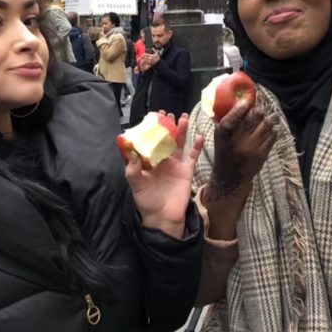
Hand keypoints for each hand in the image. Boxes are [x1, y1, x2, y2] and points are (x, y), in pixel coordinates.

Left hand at [125, 112, 203, 238]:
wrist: (163, 217)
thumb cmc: (147, 202)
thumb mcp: (136, 185)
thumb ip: (133, 169)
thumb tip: (133, 152)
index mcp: (148, 162)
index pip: (148, 142)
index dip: (149, 131)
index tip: (150, 118)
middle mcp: (162, 161)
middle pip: (164, 140)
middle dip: (165, 127)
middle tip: (166, 114)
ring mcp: (175, 165)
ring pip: (178, 144)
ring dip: (180, 131)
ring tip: (181, 117)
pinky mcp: (186, 171)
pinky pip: (192, 156)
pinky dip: (196, 146)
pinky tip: (198, 135)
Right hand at [205, 100, 276, 203]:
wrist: (231, 176)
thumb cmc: (225, 150)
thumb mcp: (219, 135)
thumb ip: (225, 118)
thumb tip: (237, 99)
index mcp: (223, 135)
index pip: (231, 118)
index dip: (240, 108)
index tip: (247, 101)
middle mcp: (237, 141)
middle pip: (254, 117)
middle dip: (258, 111)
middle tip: (259, 110)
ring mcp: (251, 148)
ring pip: (266, 124)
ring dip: (269, 118)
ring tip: (270, 116)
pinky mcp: (262, 154)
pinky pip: (272, 135)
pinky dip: (273, 130)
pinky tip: (270, 129)